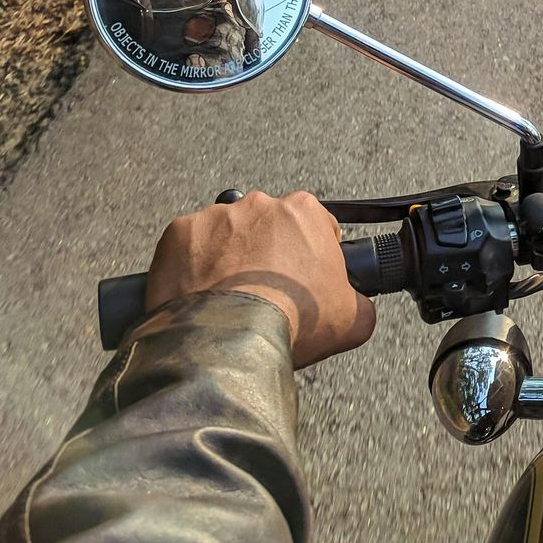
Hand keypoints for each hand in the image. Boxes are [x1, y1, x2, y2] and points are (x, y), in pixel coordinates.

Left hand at [145, 190, 375, 368]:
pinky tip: (200, 295)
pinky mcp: (179, 233)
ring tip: (228, 298)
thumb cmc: (292, 320)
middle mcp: (260, 203)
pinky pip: (188, 248)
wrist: (230, 340)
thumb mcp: (353, 319)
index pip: (315, 225)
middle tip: (265, 292)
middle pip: (268, 226)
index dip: (313, 255)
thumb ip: (362, 303)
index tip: (305, 280)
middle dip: (267, 253)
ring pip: (226, 235)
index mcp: (305, 211)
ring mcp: (216, 216)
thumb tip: (360, 307)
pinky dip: (191, 267)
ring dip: (228, 258)